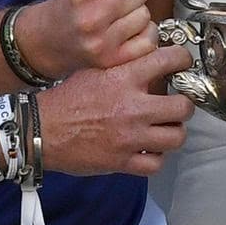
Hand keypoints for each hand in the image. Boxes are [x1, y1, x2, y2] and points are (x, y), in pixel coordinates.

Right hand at [16, 0, 164, 77]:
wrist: (49, 38)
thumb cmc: (74, 0)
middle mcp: (89, 17)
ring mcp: (101, 42)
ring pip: (145, 15)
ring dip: (137, 13)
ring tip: (118, 16)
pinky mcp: (112, 60)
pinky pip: (149, 40)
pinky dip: (143, 35)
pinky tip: (127, 32)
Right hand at [38, 41, 192, 175]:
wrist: (41, 130)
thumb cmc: (65, 99)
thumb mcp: (94, 71)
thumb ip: (123, 67)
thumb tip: (148, 62)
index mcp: (124, 79)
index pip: (168, 60)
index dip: (182, 60)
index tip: (183, 64)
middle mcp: (133, 108)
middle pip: (183, 107)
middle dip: (184, 105)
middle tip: (177, 105)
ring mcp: (130, 137)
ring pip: (176, 137)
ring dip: (174, 132)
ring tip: (166, 129)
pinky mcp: (123, 161)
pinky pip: (156, 164)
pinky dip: (156, 158)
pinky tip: (150, 150)